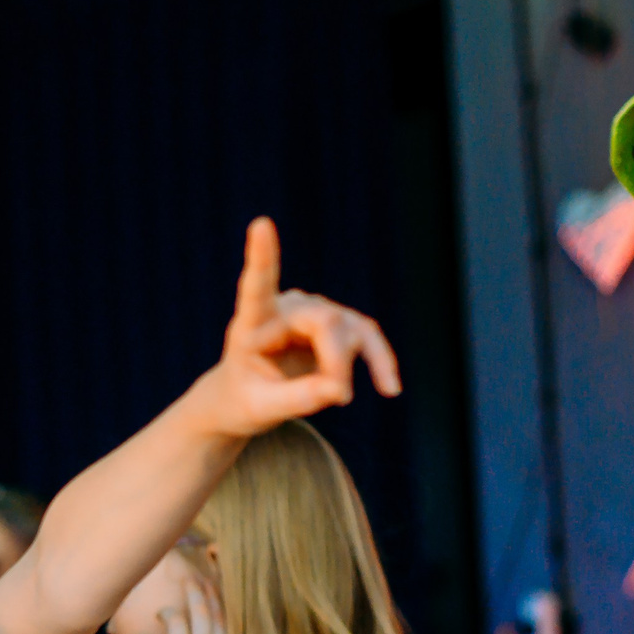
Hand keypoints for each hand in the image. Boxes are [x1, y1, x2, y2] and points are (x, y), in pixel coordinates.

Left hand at [190, 218, 399, 437]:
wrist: (247, 398)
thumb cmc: (243, 399)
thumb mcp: (261, 409)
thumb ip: (296, 398)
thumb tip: (340, 389)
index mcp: (251, 322)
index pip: (257, 285)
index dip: (262, 256)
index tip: (260, 225)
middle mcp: (285, 306)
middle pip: (325, 322)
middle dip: (336, 362)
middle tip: (337, 399)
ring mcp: (315, 310)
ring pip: (350, 330)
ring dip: (352, 365)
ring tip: (339, 401)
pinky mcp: (338, 322)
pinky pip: (367, 337)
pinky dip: (380, 361)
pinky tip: (390, 388)